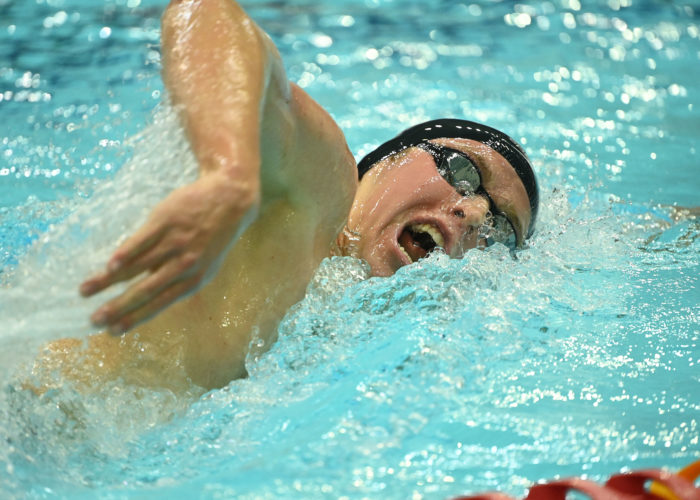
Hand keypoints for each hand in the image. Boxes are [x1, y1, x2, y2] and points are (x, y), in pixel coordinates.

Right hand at [80, 171, 258, 333]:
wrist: (230, 200)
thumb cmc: (212, 237)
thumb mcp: (205, 266)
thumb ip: (178, 282)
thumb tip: (147, 299)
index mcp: (194, 280)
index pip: (159, 305)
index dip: (135, 319)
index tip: (112, 331)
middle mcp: (184, 265)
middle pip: (145, 290)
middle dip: (118, 307)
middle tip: (94, 320)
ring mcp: (174, 243)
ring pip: (137, 266)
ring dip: (108, 281)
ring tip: (84, 291)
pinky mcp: (165, 221)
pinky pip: (142, 241)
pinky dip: (125, 254)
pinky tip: (109, 266)